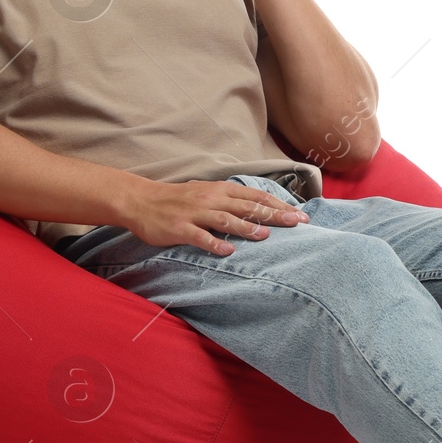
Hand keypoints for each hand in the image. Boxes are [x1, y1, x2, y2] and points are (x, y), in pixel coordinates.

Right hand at [122, 179, 308, 254]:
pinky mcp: (179, 228)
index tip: (300, 214)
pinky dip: (214, 244)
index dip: (279, 205)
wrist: (141, 201)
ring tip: (265, 236)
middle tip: (296, 223)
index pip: (255, 196)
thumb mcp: (207, 194)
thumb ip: (230, 200)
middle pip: (247, 207)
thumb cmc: (178, 200)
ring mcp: (195, 213)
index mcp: (220, 190)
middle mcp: (211, 199)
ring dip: (246, 228)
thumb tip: (258, 209)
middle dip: (274, 214)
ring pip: (225, 220)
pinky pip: (199, 237)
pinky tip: (227, 252)